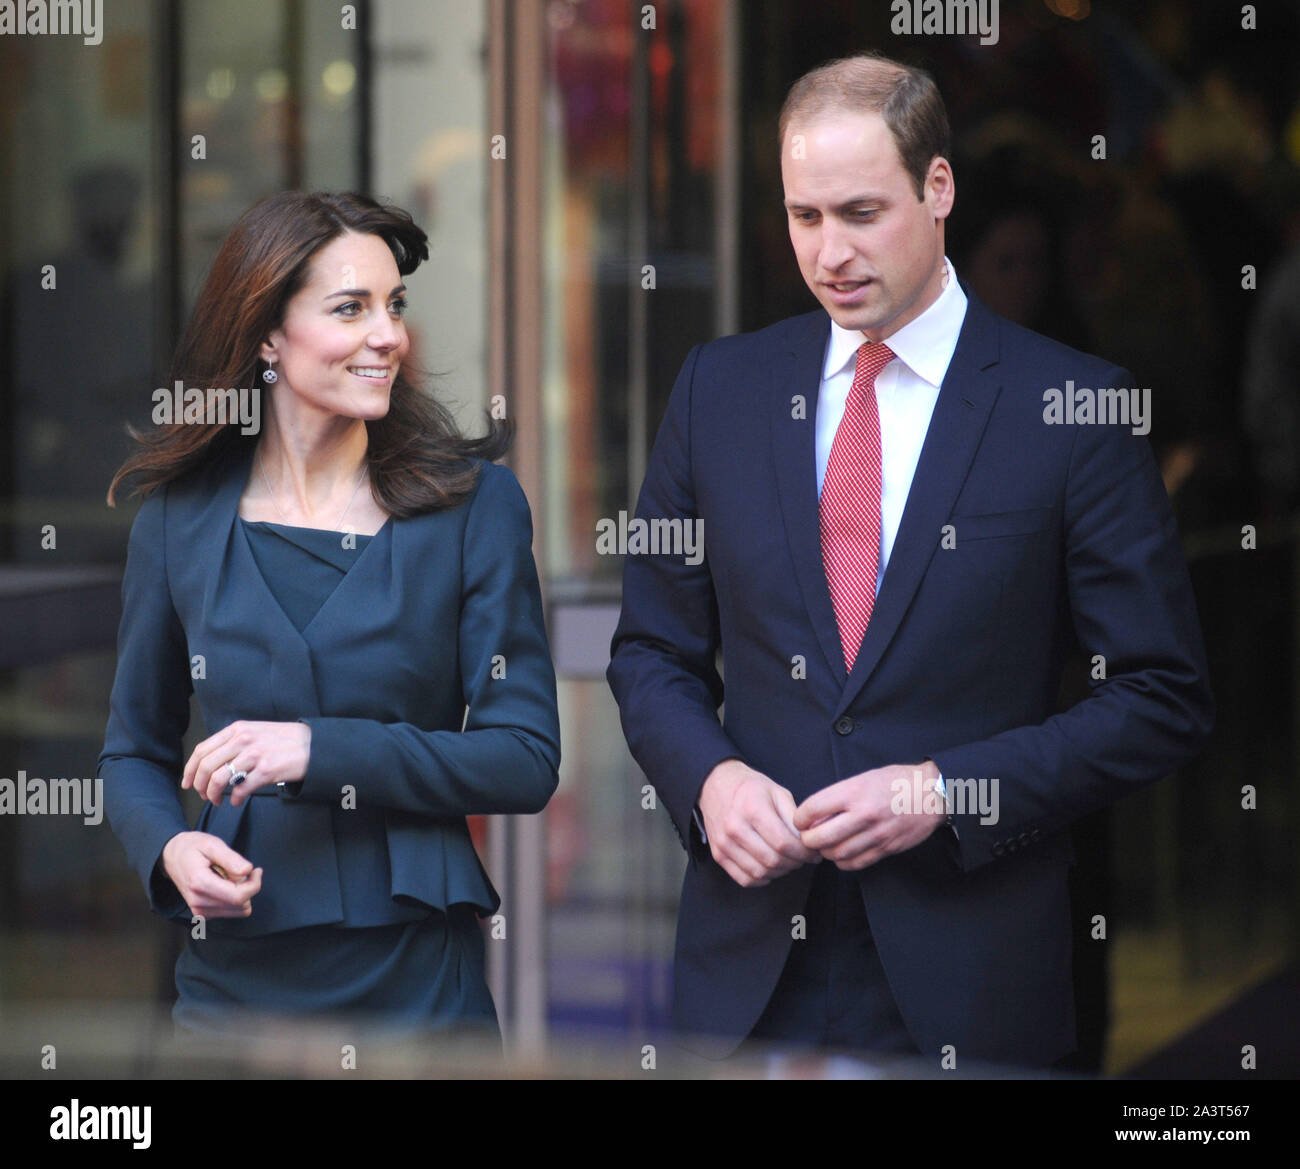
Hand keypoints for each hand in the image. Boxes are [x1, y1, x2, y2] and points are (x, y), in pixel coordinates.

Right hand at [161, 831, 262, 918]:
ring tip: (230, 876)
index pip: (238, 897)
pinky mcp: (202, 914)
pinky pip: (230, 912)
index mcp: (200, 883)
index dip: (254, 884)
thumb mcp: (212, 844)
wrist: (172, 856)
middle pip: (241, 905)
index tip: (256, 870)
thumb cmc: (192, 847)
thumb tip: (247, 870)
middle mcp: (198, 902)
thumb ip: (231, 858)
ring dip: (242, 893)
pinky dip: (234, 899)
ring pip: (238, 911)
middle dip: (249, 887)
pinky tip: (225, 884)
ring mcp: (199, 910)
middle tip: (242, 869)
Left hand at [182, 720, 311, 806]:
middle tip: (203, 795)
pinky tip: (236, 801)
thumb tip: (213, 761)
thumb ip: (234, 742)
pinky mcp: (266, 770)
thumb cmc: (285, 740)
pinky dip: (234, 799)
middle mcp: (243, 740)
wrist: (313, 744)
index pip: (203, 750)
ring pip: (220, 779)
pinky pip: (241, 789)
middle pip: (207, 766)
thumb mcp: (256, 731)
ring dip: (214, 794)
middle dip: (200, 785)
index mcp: (237, 730)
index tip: (188, 782)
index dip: (190, 769)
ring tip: (218, 800)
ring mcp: (255, 755)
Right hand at [697, 759, 819, 887]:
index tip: (813, 853)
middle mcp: (735, 827)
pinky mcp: (718, 854)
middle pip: (773, 860)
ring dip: (780, 872)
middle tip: (802, 857)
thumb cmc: (750, 788)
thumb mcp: (777, 792)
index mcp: (752, 808)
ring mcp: (724, 843)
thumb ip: (794, 817)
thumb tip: (810, 841)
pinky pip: (744, 879)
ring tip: (787, 861)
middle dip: (795, 863)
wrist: (715, 785)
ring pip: (760, 873)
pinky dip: (762, 879)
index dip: (803, 853)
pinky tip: (769, 868)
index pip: (783, 842)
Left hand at [794, 760, 943, 870]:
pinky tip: (843, 853)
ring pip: (836, 854)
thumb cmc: (898, 782)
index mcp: (854, 792)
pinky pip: (856, 863)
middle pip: (820, 838)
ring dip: (826, 852)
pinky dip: (843, 862)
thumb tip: (816, 813)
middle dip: (808, 840)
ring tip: (826, 845)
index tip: (800, 821)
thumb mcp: (864, 778)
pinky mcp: (887, 849)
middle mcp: (863, 814)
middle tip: (808, 837)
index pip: (812, 809)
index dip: (799, 818)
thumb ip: (840, 795)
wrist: (933, 793)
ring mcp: (876, 834)